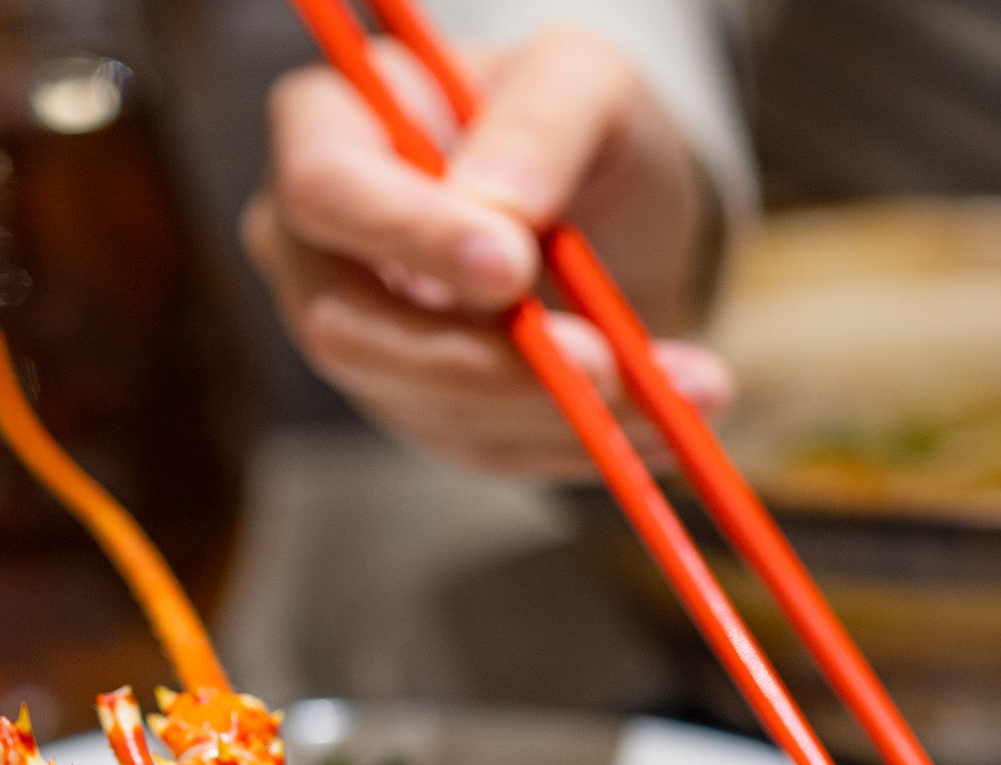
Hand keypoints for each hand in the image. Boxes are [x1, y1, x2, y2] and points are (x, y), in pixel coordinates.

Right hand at [240, 27, 723, 477]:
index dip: (411, 235)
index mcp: (326, 128)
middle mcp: (315, 245)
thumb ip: (540, 121)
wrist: (615, 209)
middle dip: (485, 362)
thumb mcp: (584, 79)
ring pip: (426, 405)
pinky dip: (584, 442)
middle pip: (348, 328)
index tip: (512, 266)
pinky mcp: (420, 409)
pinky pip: (486, 449)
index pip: (326, 190)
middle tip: (605, 365)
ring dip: (558, 413)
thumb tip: (498, 211)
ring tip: (685, 389)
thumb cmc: (576, 122)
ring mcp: (361, 338)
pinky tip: (664, 423)